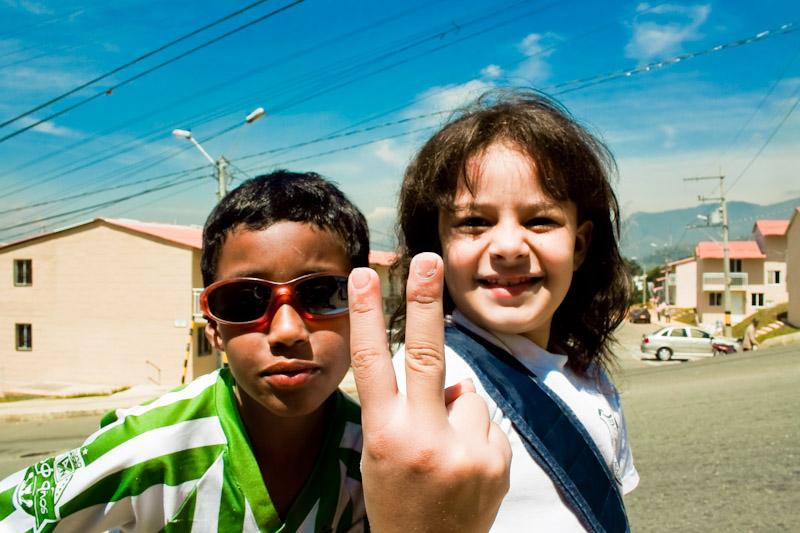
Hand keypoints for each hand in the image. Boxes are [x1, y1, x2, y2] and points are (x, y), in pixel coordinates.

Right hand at [348, 252, 510, 531]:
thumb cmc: (398, 501)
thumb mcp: (381, 456)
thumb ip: (406, 410)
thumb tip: (452, 378)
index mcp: (385, 437)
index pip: (370, 364)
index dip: (364, 316)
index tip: (363, 275)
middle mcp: (425, 441)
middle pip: (426, 355)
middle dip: (424, 302)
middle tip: (428, 258)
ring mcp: (465, 452)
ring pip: (469, 396)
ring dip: (459, 413)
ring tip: (447, 458)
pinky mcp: (498, 462)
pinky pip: (488, 424)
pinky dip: (478, 436)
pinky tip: (466, 469)